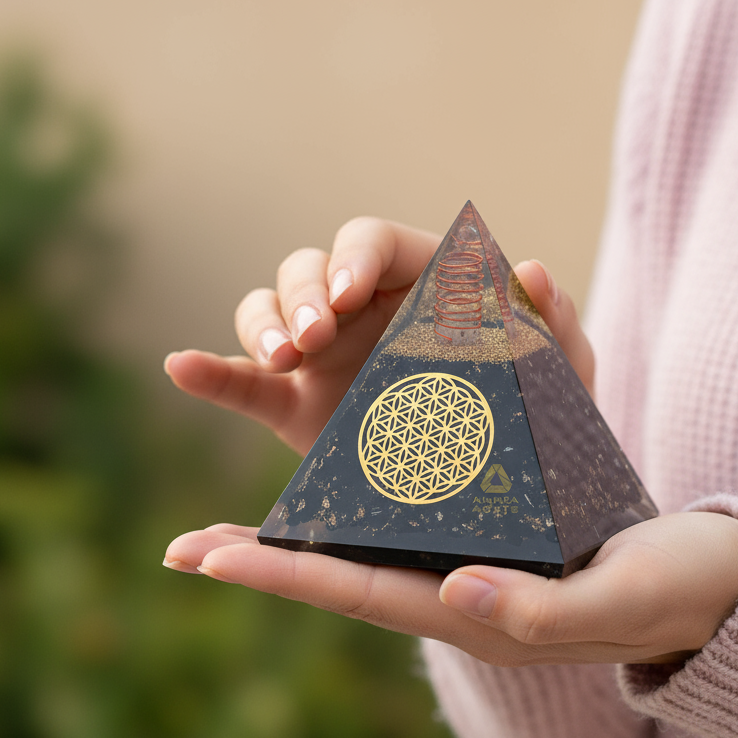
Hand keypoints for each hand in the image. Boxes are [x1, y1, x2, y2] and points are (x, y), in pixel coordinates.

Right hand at [163, 216, 593, 453]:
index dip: (355, 256)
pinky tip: (181, 369)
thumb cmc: (535, 419)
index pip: (373, 243)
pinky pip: (241, 384)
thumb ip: (555, 326)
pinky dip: (209, 372)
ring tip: (284, 355)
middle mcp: (362, 311)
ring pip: (267, 310)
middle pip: (309, 267)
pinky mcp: (293, 407)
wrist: (500, 494)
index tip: (353, 292)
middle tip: (319, 331)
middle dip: (305, 290)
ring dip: (263, 322)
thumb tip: (532, 267)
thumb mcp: (557, 380)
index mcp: (419, 285)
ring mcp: (322, 357)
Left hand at [164, 511, 737, 666]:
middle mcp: (463, 593)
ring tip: (237, 518)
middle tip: (189, 547)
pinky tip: (333, 477)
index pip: (365, 593)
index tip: (211, 554)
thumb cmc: (676, 589)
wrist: (712, 583)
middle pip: (349, 573)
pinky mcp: (495, 535)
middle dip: (270, 559)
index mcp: (483, 615)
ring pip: (374, 542)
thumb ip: (543, 610)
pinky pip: (419, 514)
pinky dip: (369, 494)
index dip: (287, 573)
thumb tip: (458, 595)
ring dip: (306, 528)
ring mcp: (475, 565)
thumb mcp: (621, 596)